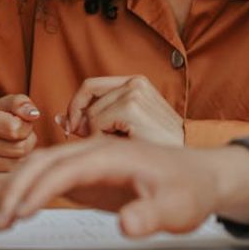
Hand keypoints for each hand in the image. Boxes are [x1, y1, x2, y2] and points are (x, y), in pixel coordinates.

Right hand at [0, 94, 40, 184]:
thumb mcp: (0, 106)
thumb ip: (19, 104)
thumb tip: (34, 114)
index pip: (17, 128)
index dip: (26, 127)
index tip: (19, 125)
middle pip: (20, 149)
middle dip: (25, 143)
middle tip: (15, 140)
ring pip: (16, 167)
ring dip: (20, 160)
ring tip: (7, 152)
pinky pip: (7, 182)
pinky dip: (11, 175)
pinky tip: (3, 166)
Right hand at [0, 138, 248, 234]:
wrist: (201, 176)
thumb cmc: (189, 188)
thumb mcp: (176, 208)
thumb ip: (151, 216)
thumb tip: (126, 223)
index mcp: (111, 154)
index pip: (63, 169)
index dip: (37, 191)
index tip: (17, 215)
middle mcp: (94, 150)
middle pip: (42, 162)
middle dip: (14, 189)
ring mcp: (88, 159)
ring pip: (39, 166)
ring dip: (13, 188)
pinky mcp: (86, 173)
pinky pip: (46, 175)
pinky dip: (22, 188)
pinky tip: (4, 203)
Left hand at [64, 75, 183, 145]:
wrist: (188, 166)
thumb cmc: (157, 150)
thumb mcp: (123, 129)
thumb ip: (93, 121)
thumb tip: (60, 118)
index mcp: (135, 83)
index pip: (90, 86)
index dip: (76, 106)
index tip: (71, 127)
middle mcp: (135, 82)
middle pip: (87, 98)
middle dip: (82, 123)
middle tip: (94, 142)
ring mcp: (134, 92)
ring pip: (91, 114)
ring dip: (97, 134)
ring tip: (122, 145)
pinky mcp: (132, 107)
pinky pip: (97, 124)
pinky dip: (102, 139)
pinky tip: (123, 146)